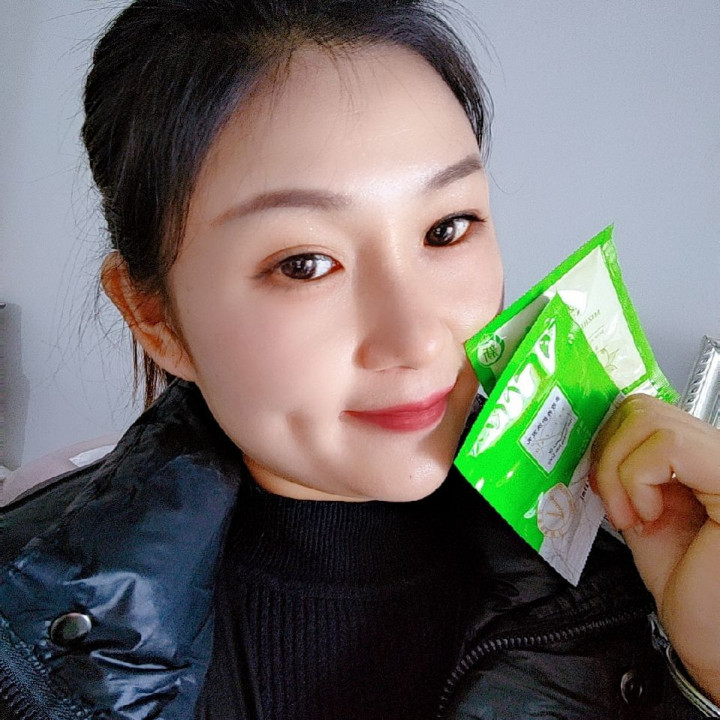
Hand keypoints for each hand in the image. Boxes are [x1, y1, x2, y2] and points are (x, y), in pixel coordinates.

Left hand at [590, 393, 719, 701]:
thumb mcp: (644, 517)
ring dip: (619, 472)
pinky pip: (667, 446)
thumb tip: (593, 445)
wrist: (717, 647)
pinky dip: (638, 480)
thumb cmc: (695, 596)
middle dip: (608, 454)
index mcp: (703, 463)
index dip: (608, 440)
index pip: (645, 410)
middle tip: (614, 503)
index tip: (598, 482)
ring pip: (649, 419)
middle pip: (642, 407)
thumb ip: (629, 476)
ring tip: (633, 515)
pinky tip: (648, 516)